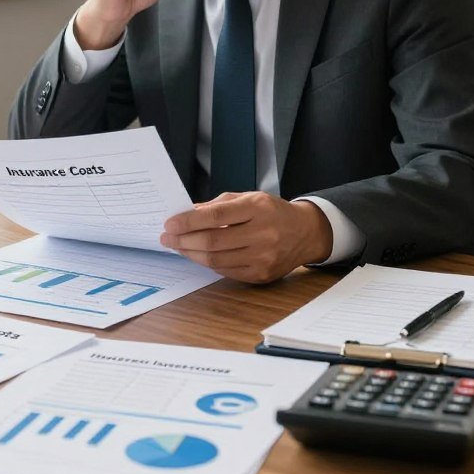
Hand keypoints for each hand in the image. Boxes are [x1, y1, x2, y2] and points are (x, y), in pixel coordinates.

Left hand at [159, 193, 333, 283]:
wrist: (305, 233)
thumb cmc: (272, 212)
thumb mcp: (249, 198)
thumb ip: (218, 205)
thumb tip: (187, 213)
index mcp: (257, 208)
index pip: (216, 216)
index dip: (189, 221)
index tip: (170, 223)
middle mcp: (262, 234)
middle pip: (213, 241)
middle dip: (184, 240)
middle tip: (167, 237)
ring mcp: (263, 257)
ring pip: (216, 260)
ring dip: (191, 254)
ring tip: (178, 246)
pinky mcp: (262, 275)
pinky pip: (226, 271)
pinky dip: (208, 263)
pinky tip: (198, 255)